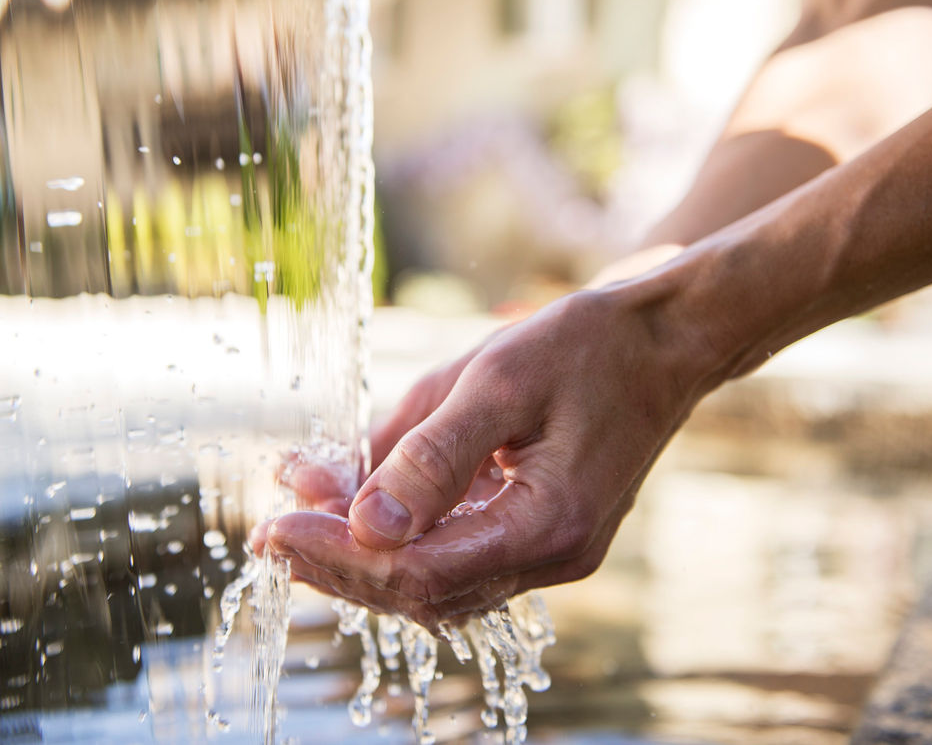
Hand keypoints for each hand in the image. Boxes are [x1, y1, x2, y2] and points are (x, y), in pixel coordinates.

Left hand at [263, 284, 712, 630]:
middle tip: (267, 531)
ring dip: (362, 552)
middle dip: (338, 562)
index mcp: (548, 525)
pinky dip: (400, 534)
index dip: (339, 554)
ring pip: (435, 581)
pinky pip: (457, 553)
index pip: (420, 572)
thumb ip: (431, 455)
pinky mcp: (540, 533)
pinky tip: (353, 502)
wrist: (664, 340)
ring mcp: (550, 552)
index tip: (274, 523)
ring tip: (295, 512)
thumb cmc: (586, 346)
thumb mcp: (499, 380)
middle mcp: (552, 556)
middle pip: (421, 592)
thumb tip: (364, 526)